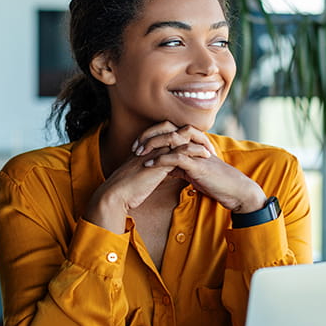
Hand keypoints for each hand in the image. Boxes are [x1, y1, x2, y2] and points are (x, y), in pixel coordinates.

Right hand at [84, 136, 209, 232]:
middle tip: (207, 143)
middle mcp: (152, 146)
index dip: (184, 138)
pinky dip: (194, 153)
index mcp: (147, 147)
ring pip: (180, 139)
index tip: (197, 146)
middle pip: (176, 131)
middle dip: (193, 136)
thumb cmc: (127, 189)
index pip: (168, 133)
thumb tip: (163, 171)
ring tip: (210, 150)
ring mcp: (155, 152)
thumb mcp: (142, 175)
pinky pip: (181, 152)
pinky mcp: (159, 163)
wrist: (116, 195)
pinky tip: (205, 157)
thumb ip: (152, 169)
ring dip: (197, 142)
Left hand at [134, 122, 266, 213]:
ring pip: (170, 139)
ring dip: (152, 145)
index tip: (137, 145)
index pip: (168, 129)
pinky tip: (150, 165)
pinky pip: (176, 157)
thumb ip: (179, 167)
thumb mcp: (193, 171)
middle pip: (167, 128)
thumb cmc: (215, 181)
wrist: (234, 190)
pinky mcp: (198, 164)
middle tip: (134, 146)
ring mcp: (196, 152)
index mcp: (192, 142)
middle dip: (148, 135)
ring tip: (138, 153)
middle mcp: (194, 143)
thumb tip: (164, 169)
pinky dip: (161, 160)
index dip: (151, 134)